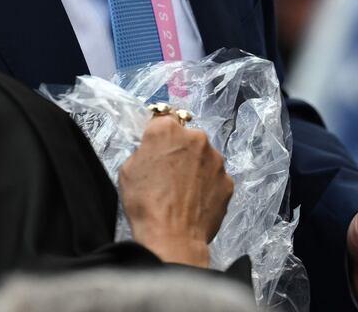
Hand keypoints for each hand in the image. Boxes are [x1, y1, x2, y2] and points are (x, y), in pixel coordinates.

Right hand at [118, 114, 232, 266]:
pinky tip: (198, 202)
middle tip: (171, 173)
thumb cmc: (144, 202)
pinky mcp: (228, 182)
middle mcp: (196, 137)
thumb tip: (156, 151)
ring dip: (197, 167)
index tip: (157, 150)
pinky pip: (216, 178)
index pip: (163, 120)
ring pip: (205, 157)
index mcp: (168, 129)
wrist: (172, 238)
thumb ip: (145, 150)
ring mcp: (216, 160)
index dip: (159, 136)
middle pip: (187, 137)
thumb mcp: (129, 168)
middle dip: (181, 150)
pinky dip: (209, 186)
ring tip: (186, 192)